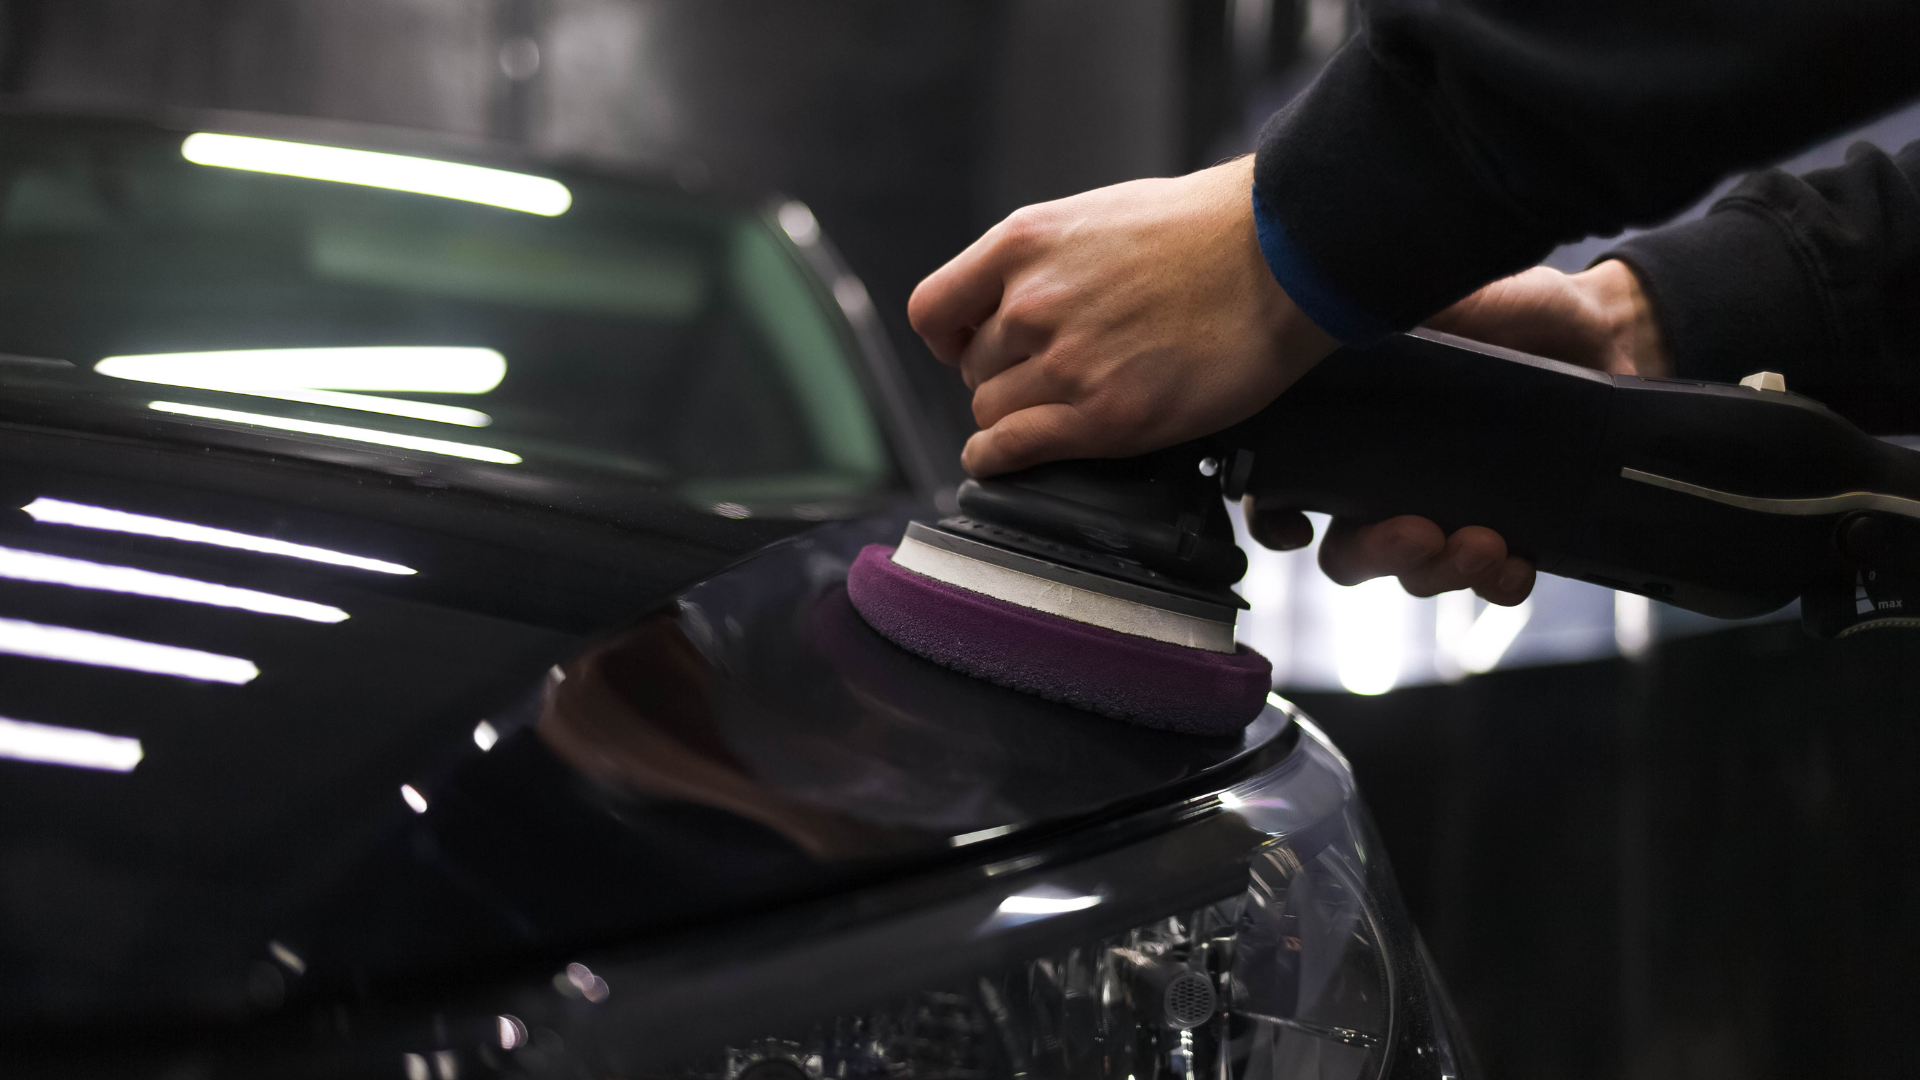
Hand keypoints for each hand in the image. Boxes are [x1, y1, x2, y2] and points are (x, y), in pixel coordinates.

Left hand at [909, 156, 1335, 477]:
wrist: (1280, 254)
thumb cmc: (1209, 230)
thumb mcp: (1099, 217)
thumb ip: (1047, 261)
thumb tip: (1014, 301)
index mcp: (1025, 244)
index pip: (933, 310)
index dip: (949, 339)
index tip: (969, 348)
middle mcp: (1033, 302)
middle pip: (972, 368)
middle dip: (1003, 376)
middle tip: (1050, 378)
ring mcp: (1067, 362)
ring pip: (993, 410)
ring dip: (1016, 416)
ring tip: (1057, 410)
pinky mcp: (1105, 416)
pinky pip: (1013, 449)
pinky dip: (997, 460)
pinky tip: (1001, 461)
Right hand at [1252, 260, 1668, 604]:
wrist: (1604, 326)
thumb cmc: (1512, 307)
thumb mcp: (1446, 297)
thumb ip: (1386, 314)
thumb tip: (1338, 317)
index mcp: (1359, 430)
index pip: (1289, 487)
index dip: (1276, 519)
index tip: (1299, 530)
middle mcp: (1392, 480)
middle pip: (1352, 550)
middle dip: (1380, 554)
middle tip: (1419, 533)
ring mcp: (1449, 510)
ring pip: (1419, 573)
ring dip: (1443, 571)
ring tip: (1486, 542)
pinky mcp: (1510, 528)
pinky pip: (1490, 582)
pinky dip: (1500, 582)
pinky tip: (1516, 563)